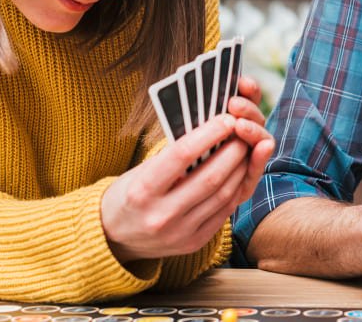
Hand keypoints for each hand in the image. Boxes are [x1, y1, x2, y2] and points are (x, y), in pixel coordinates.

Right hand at [101, 112, 273, 262]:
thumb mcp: (139, 171)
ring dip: (241, 169)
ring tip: (246, 149)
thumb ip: (171, 156)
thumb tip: (209, 129)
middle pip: (210, 177)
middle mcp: (161, 215)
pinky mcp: (194, 243)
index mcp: (142, 191)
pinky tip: (240, 173)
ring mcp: (179, 233)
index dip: (208, 134)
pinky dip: (236, 189)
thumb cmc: (129, 194)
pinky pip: (224, 212)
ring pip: (223, 195)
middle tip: (244, 131)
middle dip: (233, 150)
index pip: (181, 156)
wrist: (114, 238)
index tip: (226, 119)